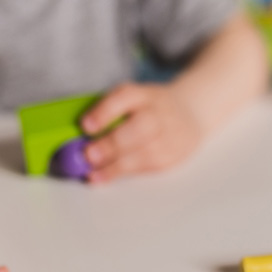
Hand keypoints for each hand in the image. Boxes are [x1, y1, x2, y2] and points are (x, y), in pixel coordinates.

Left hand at [80, 83, 203, 182]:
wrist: (191, 113)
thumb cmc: (151, 107)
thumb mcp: (134, 97)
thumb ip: (109, 110)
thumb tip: (80, 134)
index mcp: (146, 94)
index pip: (126, 96)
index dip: (105, 111)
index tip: (85, 125)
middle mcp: (161, 112)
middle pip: (140, 127)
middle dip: (112, 143)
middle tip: (89, 154)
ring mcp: (170, 135)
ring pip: (144, 153)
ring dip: (114, 166)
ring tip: (92, 172)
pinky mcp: (172, 156)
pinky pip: (147, 167)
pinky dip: (123, 174)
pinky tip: (104, 177)